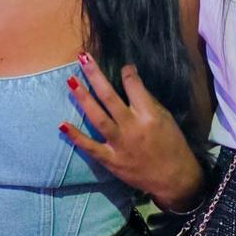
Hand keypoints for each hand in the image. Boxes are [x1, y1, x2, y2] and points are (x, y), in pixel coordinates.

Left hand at [61, 53, 205, 211]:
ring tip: (70, 81)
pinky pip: (90, 147)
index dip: (127, 72)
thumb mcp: (167, 119)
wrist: (173, 178)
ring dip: (83, 99)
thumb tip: (131, 82)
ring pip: (98, 117)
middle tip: (82, 57)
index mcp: (149, 115)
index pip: (133, 86)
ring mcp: (119, 144)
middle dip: (95, 75)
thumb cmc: (172, 145)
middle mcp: (132, 127)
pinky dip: (76, 137)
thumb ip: (148, 101)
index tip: (122, 67)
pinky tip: (62, 125)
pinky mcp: (111, 160)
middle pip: (110, 97)